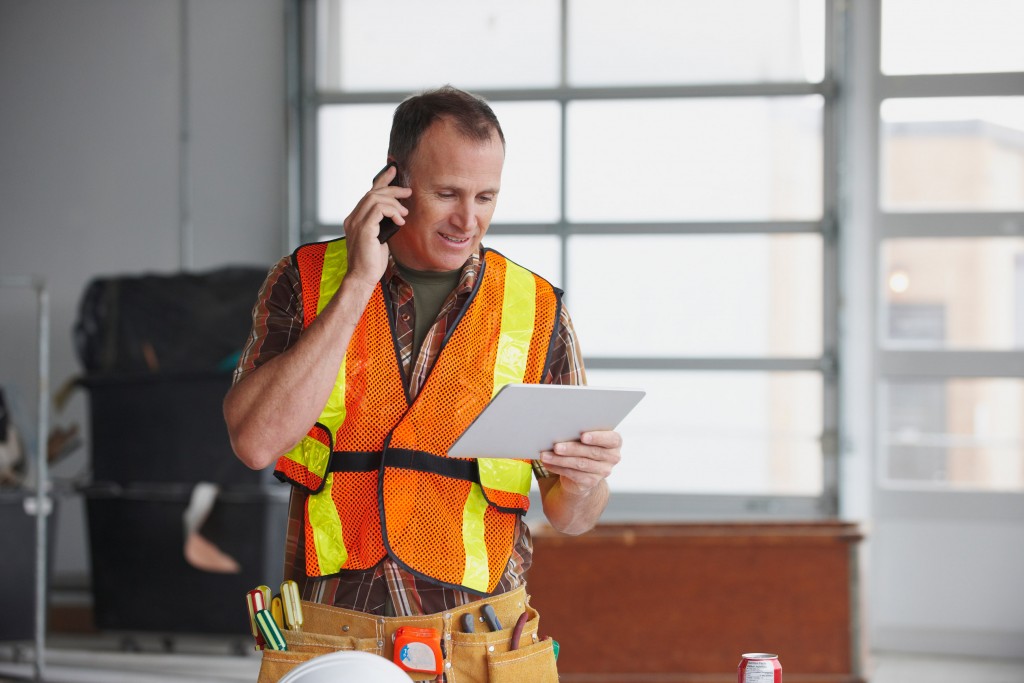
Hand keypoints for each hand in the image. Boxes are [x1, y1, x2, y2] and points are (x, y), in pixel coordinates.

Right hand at [342, 163, 410, 284]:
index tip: (394, 171)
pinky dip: (392, 211)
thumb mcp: (379, 238)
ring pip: (375, 197)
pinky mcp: (363, 228)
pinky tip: (400, 220)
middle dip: (392, 188)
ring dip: (394, 202)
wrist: (362, 277)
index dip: (381, 180)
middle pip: (373, 192)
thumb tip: (396, 214)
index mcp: (355, 219)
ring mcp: (355, 222)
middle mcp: (352, 218)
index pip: (368, 194)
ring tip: (404, 213)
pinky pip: (378, 208)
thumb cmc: (371, 262)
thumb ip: (382, 224)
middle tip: (408, 192)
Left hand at [540, 430, 621, 496]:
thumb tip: (559, 427)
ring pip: (580, 464)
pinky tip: (548, 463)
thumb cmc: (582, 445)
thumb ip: (579, 432)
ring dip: (560, 459)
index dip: (598, 437)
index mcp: (614, 442)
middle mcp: (612, 457)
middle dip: (572, 448)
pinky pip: (573, 475)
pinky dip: (558, 468)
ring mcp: (603, 471)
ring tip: (545, 455)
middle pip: (592, 452)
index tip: (583, 436)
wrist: (583, 470)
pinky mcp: (591, 482)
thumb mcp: (585, 437)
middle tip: (556, 446)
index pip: (612, 439)